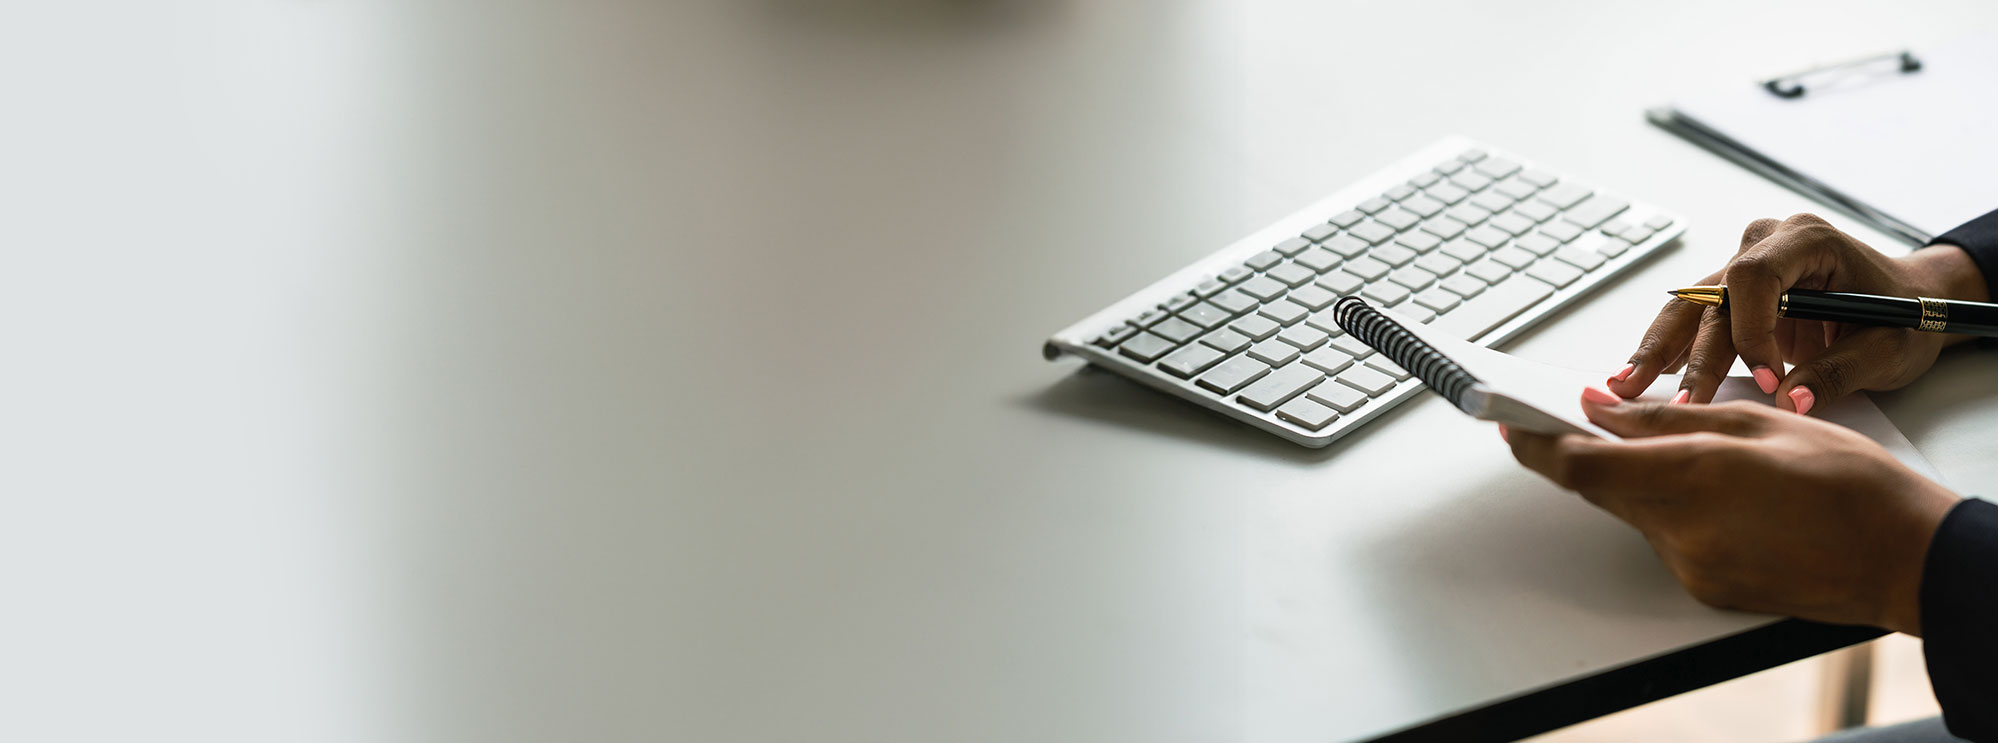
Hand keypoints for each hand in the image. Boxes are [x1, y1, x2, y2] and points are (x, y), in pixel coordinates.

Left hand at [1503, 389, 1959, 634]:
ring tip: (1683, 454)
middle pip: (1597, 489)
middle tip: (1579, 422)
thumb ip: (1665, 418)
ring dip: (1635, 482)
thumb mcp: (1757, 423)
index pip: (1577, 465)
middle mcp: (1681, 528)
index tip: (1512, 422)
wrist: (1904, 556)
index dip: (1534, 443)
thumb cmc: (1849, 483)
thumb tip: (1602, 409)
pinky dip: (1671, 511)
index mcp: (1692, 475)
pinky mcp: (1705, 587)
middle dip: (1582, 455)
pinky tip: (1716, 495)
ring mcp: (1691, 565)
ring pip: (1632, 512)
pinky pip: (1665, 539)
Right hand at [1608, 213, 1989, 411]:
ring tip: (1625, 386)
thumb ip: (1838, 372)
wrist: (1906, 301)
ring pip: (1689, 308)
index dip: (1751, 331)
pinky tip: (1640, 377)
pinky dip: (1669, 351)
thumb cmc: (1903, 314)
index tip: (1764, 381)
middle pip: (1711, 298)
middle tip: (1678, 404)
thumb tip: (1792, 403)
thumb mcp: (1887, 347)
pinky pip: (1692, 320)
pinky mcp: (1730, 293)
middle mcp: (1765, 244)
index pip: (1754, 278)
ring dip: (1659, 352)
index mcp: (1807, 240)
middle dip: (1690, 356)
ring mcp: (1742, 264)